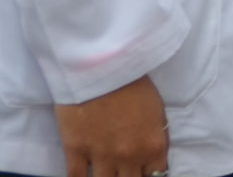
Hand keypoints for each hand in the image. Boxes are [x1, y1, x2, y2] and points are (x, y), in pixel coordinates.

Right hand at [53, 75, 168, 176]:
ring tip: (107, 173)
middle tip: (124, 171)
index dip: (149, 174)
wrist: (101, 67)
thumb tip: (153, 157)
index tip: (143, 171)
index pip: (156, 175)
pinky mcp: (75, 151)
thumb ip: (156, 138)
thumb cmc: (133, 83)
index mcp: (153, 146)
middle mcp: (129, 157)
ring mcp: (101, 157)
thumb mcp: (157, 110)